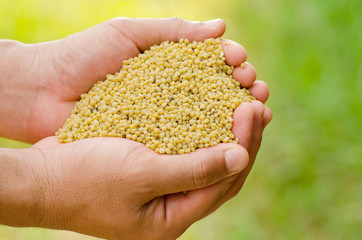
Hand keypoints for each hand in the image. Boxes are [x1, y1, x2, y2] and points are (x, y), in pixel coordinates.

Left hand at [0, 17, 268, 142]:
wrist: (42, 91)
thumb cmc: (83, 56)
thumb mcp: (129, 33)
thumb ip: (174, 31)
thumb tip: (221, 27)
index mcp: (168, 67)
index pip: (212, 65)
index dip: (233, 64)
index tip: (242, 63)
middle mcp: (171, 94)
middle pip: (217, 92)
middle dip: (242, 89)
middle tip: (256, 89)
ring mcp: (163, 120)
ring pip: (208, 119)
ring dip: (235, 115)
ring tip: (256, 111)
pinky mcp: (151, 144)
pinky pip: (186, 144)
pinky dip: (211, 141)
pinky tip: (232, 140)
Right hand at [24, 103, 260, 239]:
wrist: (42, 178)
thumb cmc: (85, 179)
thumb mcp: (141, 175)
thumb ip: (193, 171)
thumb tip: (241, 158)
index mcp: (174, 217)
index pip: (224, 182)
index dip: (244, 144)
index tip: (251, 109)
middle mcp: (173, 205)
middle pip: (221, 172)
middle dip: (243, 138)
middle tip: (257, 102)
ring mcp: (162, 187)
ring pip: (207, 158)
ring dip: (226, 131)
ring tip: (245, 102)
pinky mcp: (151, 167)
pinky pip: (186, 148)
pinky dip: (202, 129)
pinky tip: (211, 108)